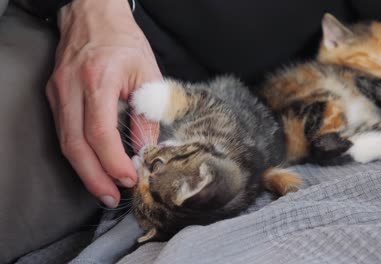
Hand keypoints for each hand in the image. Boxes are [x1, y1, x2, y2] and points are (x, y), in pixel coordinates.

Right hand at [46, 0, 160, 207]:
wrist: (94, 15)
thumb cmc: (124, 42)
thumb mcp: (147, 75)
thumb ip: (147, 114)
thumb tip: (145, 149)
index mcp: (98, 79)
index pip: (100, 133)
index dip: (113, 161)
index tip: (130, 178)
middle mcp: (71, 88)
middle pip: (75, 145)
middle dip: (94, 177)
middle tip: (112, 198)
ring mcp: (58, 92)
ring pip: (65, 142)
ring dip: (84, 171)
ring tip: (104, 190)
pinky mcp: (54, 95)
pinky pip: (64, 132)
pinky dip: (78, 154)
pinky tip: (93, 166)